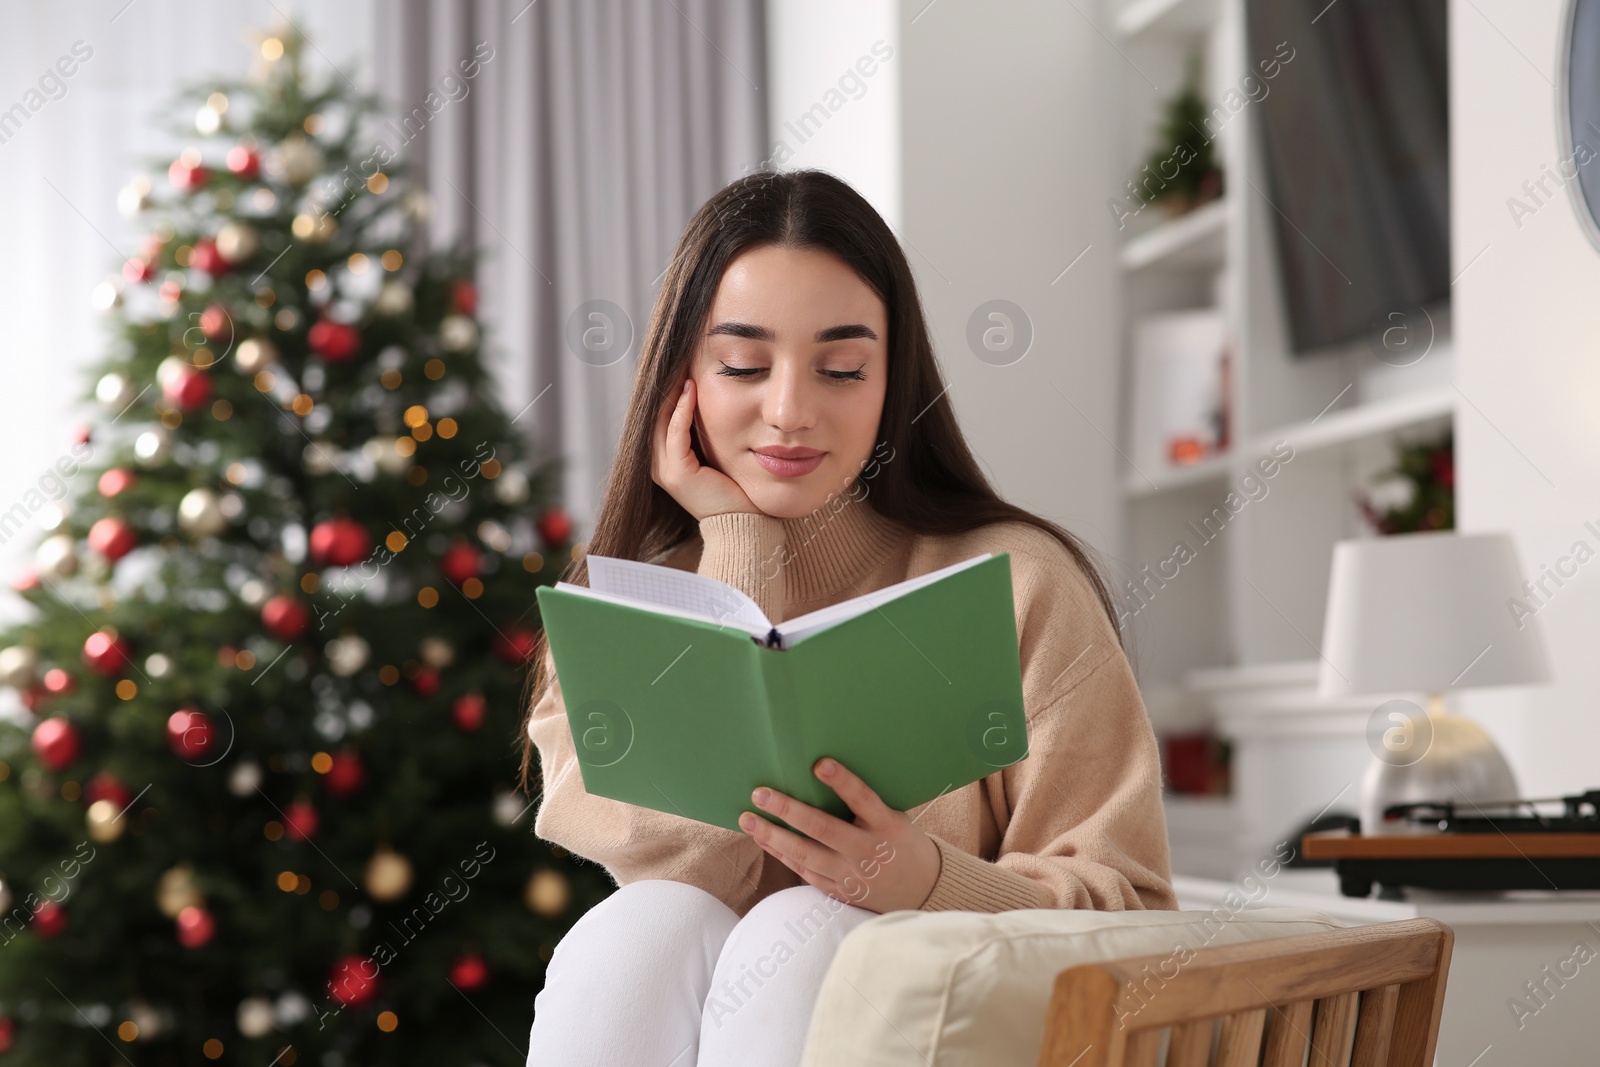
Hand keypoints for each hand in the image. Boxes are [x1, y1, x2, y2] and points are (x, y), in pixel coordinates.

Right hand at [651, 377, 761, 521]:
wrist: (742, 524)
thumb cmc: (735, 489)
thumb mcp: (716, 454)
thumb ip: (705, 432)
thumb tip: (709, 399)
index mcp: (665, 460)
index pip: (660, 416)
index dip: (669, 389)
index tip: (682, 363)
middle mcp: (658, 464)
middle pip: (655, 414)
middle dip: (667, 385)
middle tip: (679, 357)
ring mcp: (664, 470)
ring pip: (661, 420)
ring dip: (673, 392)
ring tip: (683, 366)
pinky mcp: (677, 474)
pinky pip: (675, 433)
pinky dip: (682, 410)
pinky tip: (692, 390)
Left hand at [738, 757, 940, 913]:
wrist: (923, 890)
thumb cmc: (902, 841)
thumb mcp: (895, 818)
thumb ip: (865, 804)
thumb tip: (822, 772)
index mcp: (886, 825)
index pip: (862, 799)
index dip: (842, 781)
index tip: (819, 763)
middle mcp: (867, 851)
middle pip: (822, 828)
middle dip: (787, 809)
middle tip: (760, 792)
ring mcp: (851, 874)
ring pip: (805, 854)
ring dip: (772, 835)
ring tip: (748, 819)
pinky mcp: (840, 890)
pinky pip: (804, 872)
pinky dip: (781, 854)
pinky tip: (763, 839)